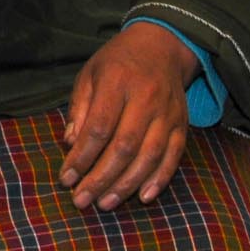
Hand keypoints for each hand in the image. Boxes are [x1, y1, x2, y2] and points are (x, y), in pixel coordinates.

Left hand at [60, 23, 197, 210]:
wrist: (161, 47)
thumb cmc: (116, 64)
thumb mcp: (89, 76)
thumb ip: (80, 109)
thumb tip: (70, 145)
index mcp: (118, 83)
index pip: (98, 128)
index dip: (82, 157)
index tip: (66, 178)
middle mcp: (147, 99)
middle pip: (124, 146)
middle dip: (100, 178)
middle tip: (82, 200)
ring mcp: (168, 113)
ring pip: (149, 156)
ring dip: (126, 184)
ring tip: (105, 203)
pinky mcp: (183, 124)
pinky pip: (173, 156)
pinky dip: (159, 179)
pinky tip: (142, 196)